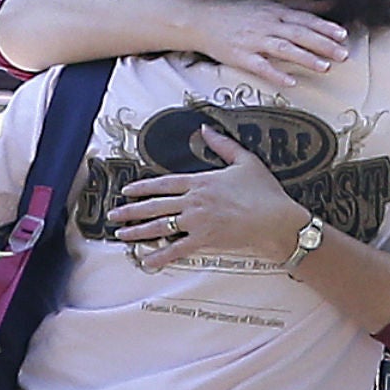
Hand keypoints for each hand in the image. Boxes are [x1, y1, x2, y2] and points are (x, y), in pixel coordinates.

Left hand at [111, 127, 311, 270]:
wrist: (276, 220)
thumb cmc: (264, 191)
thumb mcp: (245, 161)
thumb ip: (223, 144)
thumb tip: (205, 128)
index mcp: (201, 181)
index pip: (164, 183)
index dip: (143, 187)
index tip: (126, 190)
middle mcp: (194, 201)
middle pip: (155, 205)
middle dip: (131, 211)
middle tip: (113, 215)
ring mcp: (197, 221)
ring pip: (161, 226)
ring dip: (138, 231)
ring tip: (121, 235)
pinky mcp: (205, 240)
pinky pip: (177, 249)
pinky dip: (160, 256)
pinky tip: (146, 261)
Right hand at [185, 0, 347, 87]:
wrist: (203, 20)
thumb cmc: (237, 12)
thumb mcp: (268, 1)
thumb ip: (298, 4)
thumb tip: (327, 4)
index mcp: (275, 11)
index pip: (304, 19)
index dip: (324, 27)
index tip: (343, 35)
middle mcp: (267, 24)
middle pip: (299, 34)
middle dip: (322, 44)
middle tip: (343, 54)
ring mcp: (254, 41)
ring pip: (283, 49)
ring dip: (305, 58)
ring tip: (325, 67)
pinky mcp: (241, 57)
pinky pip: (261, 67)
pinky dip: (276, 73)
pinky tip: (292, 81)